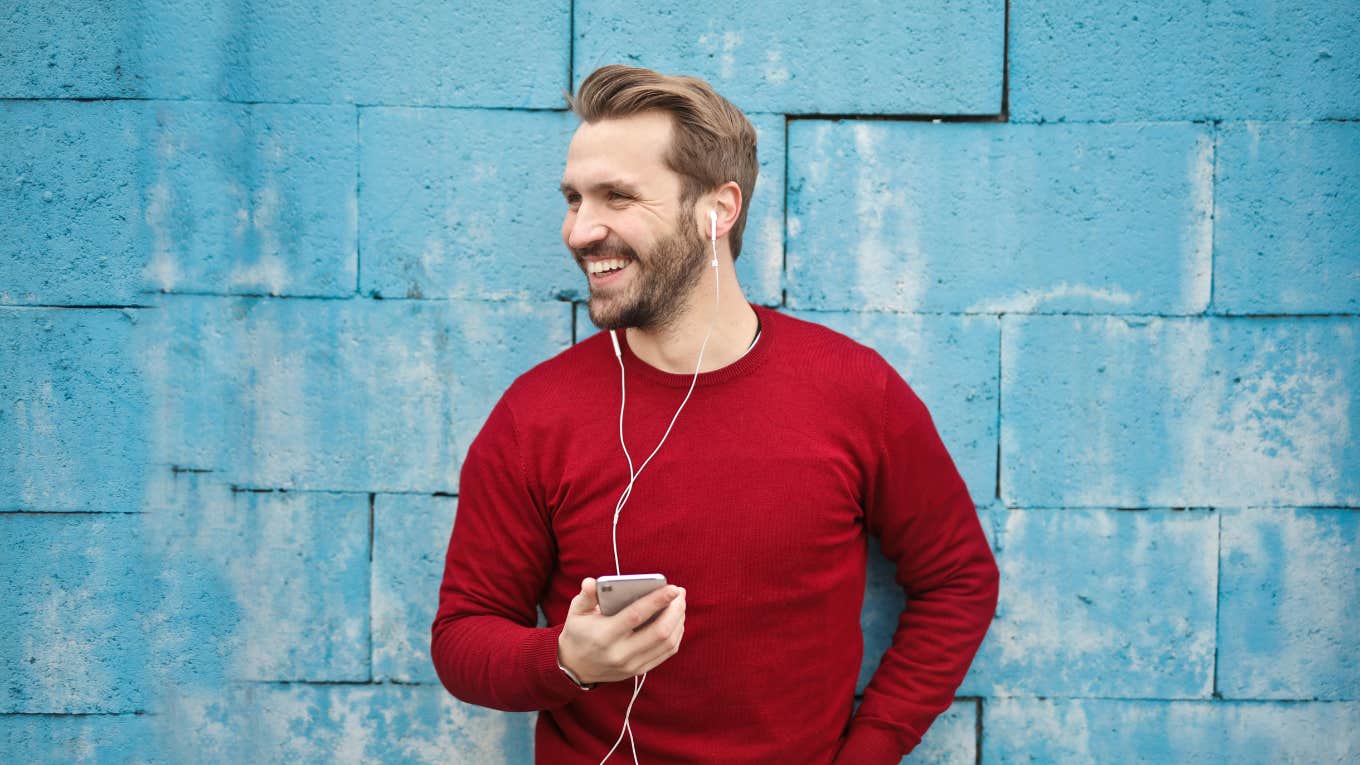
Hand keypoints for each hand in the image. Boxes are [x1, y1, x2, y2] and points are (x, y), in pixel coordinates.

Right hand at [557, 577, 686, 684]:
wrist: (576, 666)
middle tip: (680, 592)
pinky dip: (676, 635)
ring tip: (680, 603)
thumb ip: (585, 596)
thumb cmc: (579, 632)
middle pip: (659, 632)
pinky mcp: (639, 670)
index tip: (673, 588)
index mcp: (604, 635)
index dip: (657, 600)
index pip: (636, 615)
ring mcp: (631, 665)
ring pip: (667, 643)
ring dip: (678, 621)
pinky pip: (666, 653)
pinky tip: (676, 620)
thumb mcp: (576, 612)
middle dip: (675, 610)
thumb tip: (591, 582)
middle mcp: (620, 653)